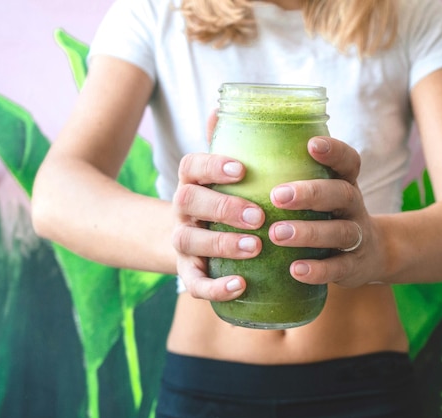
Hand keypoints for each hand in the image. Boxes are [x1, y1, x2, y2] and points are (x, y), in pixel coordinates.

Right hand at [171, 152, 264, 300]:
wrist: (198, 242)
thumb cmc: (225, 200)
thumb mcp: (226, 175)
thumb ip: (229, 144)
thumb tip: (224, 106)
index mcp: (193, 181)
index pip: (192, 166)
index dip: (212, 165)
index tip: (241, 169)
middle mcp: (183, 210)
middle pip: (188, 201)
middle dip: (223, 207)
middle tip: (258, 216)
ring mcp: (183, 242)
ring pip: (189, 241)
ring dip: (222, 243)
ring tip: (255, 247)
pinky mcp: (190, 272)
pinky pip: (194, 283)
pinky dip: (215, 288)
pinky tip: (240, 285)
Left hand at [268, 136, 383, 287]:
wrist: (370, 256)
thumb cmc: (327, 215)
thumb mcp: (319, 192)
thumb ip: (285, 168)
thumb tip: (222, 122)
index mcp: (344, 183)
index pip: (347, 161)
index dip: (334, 151)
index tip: (311, 145)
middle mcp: (353, 207)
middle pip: (341, 194)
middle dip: (310, 194)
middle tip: (277, 196)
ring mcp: (357, 237)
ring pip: (339, 232)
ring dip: (308, 232)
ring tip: (276, 234)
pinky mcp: (353, 266)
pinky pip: (338, 267)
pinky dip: (318, 269)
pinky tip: (295, 270)